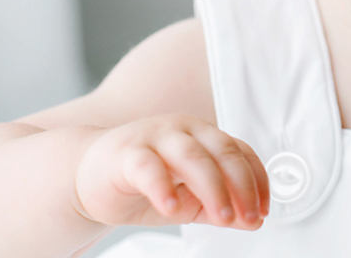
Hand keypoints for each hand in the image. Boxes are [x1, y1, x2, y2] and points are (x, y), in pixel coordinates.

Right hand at [74, 115, 268, 229]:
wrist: (87, 178)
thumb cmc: (142, 185)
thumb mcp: (188, 200)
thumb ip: (218, 208)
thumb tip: (253, 221)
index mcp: (204, 136)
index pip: (241, 152)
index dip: (257, 181)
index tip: (263, 211)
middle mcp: (184, 130)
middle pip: (223, 152)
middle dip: (241, 187)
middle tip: (248, 218)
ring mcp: (155, 136)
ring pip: (192, 156)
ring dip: (213, 188)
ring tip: (223, 217)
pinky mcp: (126, 152)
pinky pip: (148, 166)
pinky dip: (164, 187)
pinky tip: (173, 208)